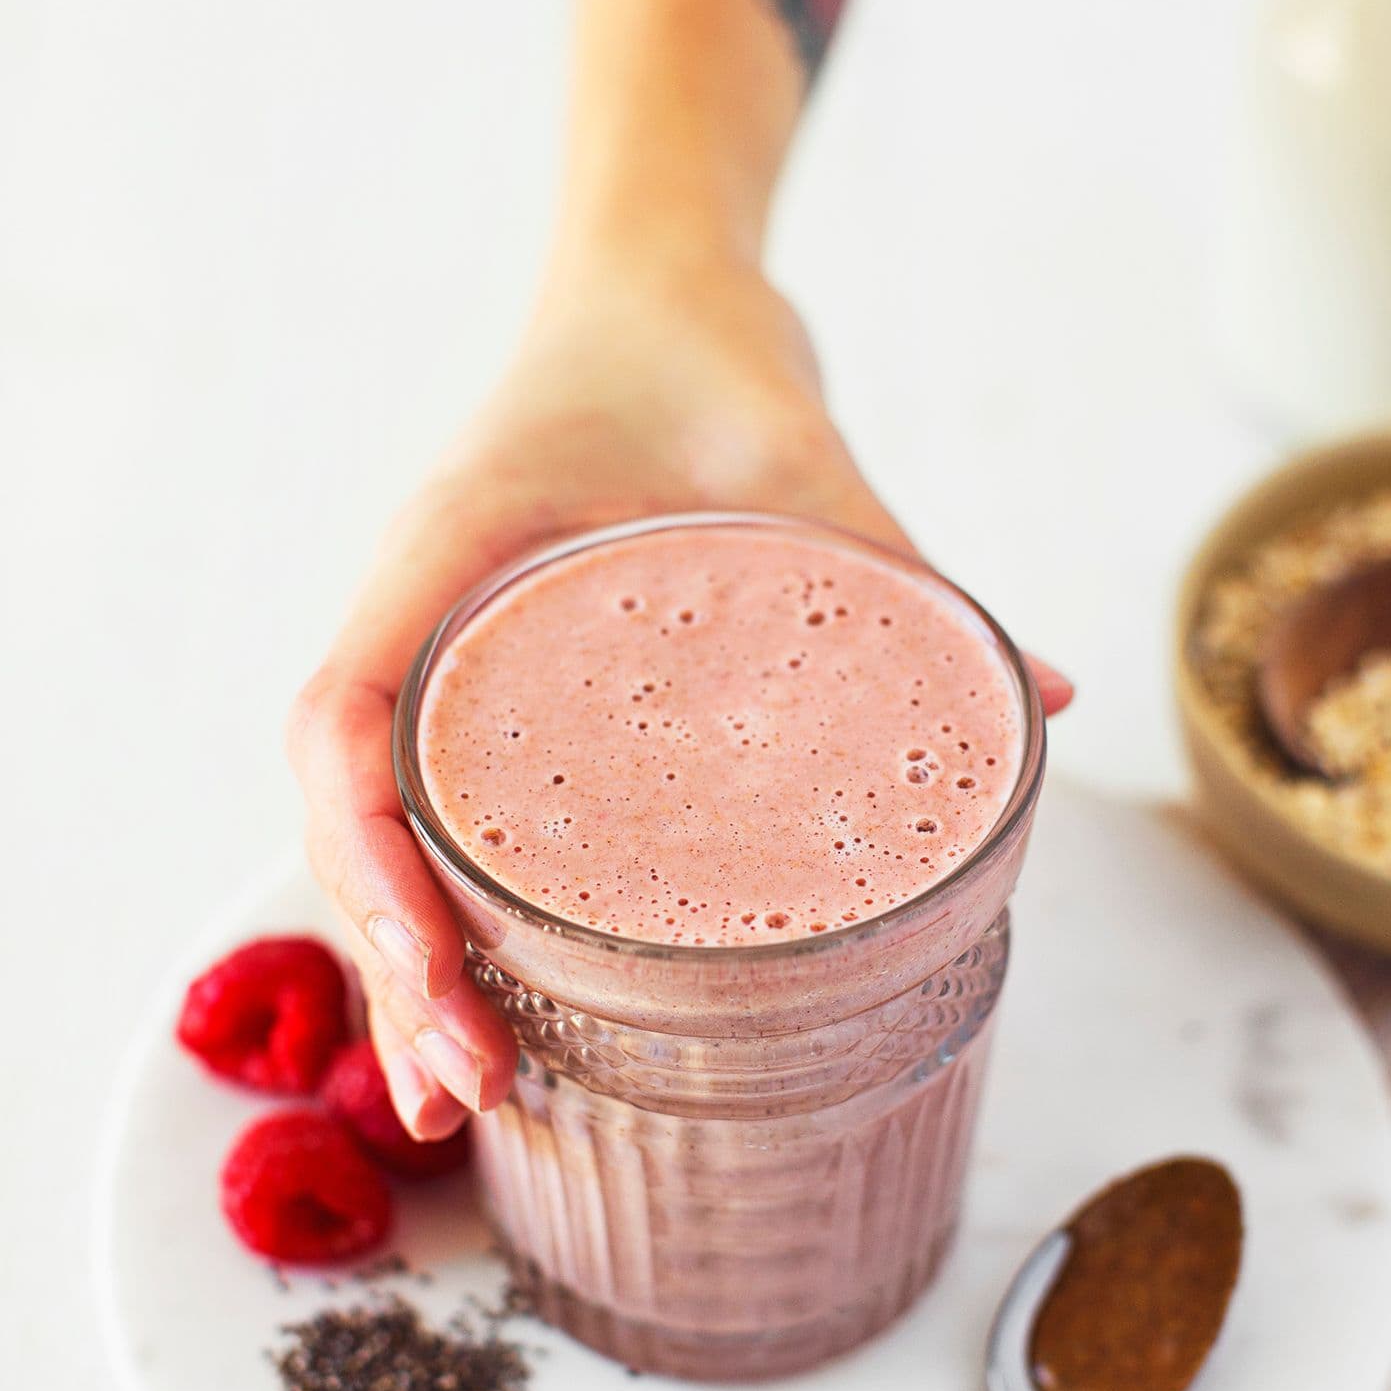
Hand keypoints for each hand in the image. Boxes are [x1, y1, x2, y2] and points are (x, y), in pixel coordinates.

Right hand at [288, 248, 1070, 1139]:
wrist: (654, 290)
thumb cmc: (707, 358)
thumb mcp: (809, 458)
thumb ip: (909, 572)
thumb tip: (1045, 700)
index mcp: (451, 550)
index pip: (345, 723)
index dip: (372, 861)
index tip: (439, 967)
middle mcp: (415, 616)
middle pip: (347, 815)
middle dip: (392, 962)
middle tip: (467, 1092)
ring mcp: (434, 657)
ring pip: (374, 831)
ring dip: (406, 963)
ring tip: (464, 1100)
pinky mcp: (480, 689)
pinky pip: (430, 811)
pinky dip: (448, 911)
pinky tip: (493, 1008)